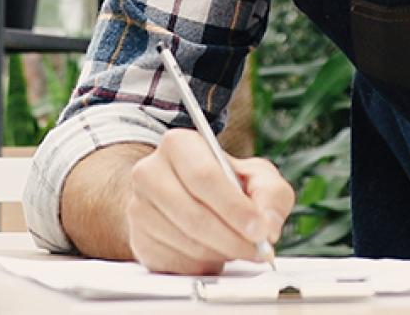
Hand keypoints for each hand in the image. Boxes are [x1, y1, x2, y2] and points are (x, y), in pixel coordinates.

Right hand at [125, 128, 293, 274]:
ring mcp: (139, 209)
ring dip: (222, 253)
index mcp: (178, 144)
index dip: (235, 208)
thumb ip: (271, 194)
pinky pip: (177, 264)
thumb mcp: (255, 176)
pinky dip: (204, 265)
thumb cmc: (223, 183)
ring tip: (238, 247)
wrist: (183, 197)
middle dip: (233, 239)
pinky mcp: (139, 241)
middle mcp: (150, 172)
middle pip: (194, 215)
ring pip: (187, 243)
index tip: (260, 230)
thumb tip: (268, 225)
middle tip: (259, 250)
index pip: (204, 178)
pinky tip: (214, 252)